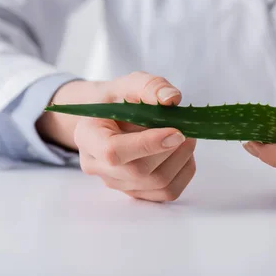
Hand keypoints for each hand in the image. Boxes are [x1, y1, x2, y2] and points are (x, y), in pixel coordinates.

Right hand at [38, 71, 196, 201]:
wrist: (109, 118)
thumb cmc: (116, 100)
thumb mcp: (128, 83)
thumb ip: (149, 86)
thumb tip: (172, 98)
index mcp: (87, 137)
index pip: (113, 151)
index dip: (147, 144)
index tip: (176, 132)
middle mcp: (96, 166)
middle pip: (139, 171)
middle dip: (171, 150)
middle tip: (188, 129)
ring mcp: (116, 183)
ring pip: (157, 184)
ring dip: (182, 160)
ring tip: (187, 138)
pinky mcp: (136, 191)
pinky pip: (166, 192)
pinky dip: (183, 172)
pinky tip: (183, 153)